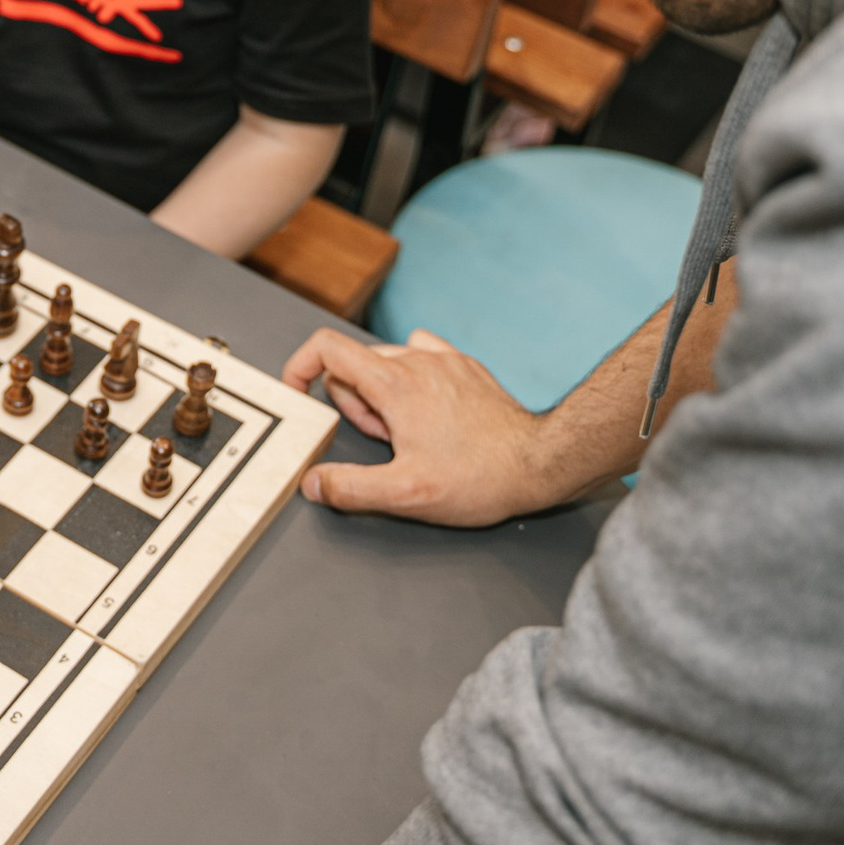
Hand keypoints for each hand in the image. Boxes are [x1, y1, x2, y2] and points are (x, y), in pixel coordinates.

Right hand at [282, 328, 552, 524]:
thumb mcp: (405, 495)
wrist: (542, 463)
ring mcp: (444, 361)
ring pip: (387, 362)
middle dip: (353, 403)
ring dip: (382, 395)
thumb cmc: (480, 478)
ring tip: (407, 435)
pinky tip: (427, 412)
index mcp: (394, 384)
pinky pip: (421, 357)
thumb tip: (313, 483)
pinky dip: (411, 380)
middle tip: (381, 441)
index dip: (300, 368)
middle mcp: (416, 361)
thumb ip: (350, 489)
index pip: (326, 348)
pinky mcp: (466, 368)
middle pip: (354, 364)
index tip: (300, 396)